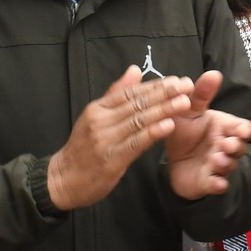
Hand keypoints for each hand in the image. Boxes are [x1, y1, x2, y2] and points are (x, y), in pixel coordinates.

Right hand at [45, 66, 197, 210]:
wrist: (63, 180)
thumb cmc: (83, 149)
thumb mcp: (95, 117)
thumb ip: (116, 94)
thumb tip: (135, 69)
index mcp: (98, 109)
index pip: (130, 92)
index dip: (155, 85)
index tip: (177, 79)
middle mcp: (100, 121)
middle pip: (137, 103)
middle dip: (165, 94)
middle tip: (187, 86)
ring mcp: (105, 140)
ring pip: (139, 121)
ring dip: (164, 110)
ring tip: (184, 102)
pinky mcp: (111, 159)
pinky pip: (135, 143)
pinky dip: (153, 133)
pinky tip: (169, 125)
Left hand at [164, 70, 250, 200]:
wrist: (174, 160)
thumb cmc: (186, 132)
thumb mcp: (190, 110)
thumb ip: (201, 94)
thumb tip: (214, 73)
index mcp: (225, 128)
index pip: (243, 128)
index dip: (245, 130)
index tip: (242, 130)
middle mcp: (225, 147)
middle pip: (239, 147)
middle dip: (236, 146)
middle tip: (227, 144)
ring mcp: (219, 165)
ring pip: (229, 165)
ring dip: (225, 163)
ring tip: (217, 159)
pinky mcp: (208, 182)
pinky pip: (218, 185)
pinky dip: (218, 184)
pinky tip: (216, 183)